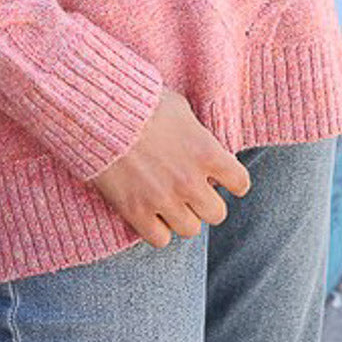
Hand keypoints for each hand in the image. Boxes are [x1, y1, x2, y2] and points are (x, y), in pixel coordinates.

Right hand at [85, 87, 252, 245]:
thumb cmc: (140, 102)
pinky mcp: (137, 212)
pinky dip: (156, 229)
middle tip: (189, 190)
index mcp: (206, 152)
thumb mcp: (178, 107)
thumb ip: (195, 130)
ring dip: (181, 216)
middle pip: (216, 213)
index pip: (240, 183)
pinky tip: (149, 211)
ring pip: (190, 229)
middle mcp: (190, 181)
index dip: (231, 182)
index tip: (220, 179)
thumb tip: (199, 140)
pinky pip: (160, 239)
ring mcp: (164, 200)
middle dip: (204, 202)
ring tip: (167, 201)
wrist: (100, 111)